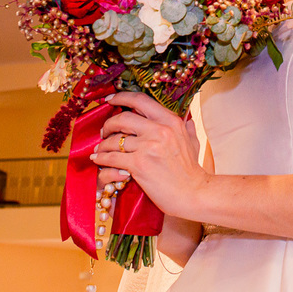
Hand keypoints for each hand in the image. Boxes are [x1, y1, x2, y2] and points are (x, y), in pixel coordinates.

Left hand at [91, 91, 206, 219]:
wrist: (194, 194)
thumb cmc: (192, 171)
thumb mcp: (193, 143)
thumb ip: (188, 128)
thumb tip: (188, 119)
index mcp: (171, 121)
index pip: (140, 100)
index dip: (121, 97)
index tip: (110, 99)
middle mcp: (159, 130)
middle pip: (123, 118)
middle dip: (108, 124)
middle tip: (104, 131)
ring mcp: (148, 147)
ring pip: (115, 140)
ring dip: (103, 145)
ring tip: (100, 149)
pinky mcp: (139, 164)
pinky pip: (112, 158)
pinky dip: (102, 159)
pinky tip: (98, 160)